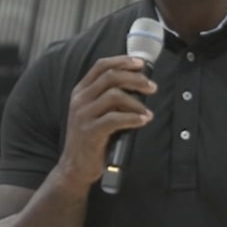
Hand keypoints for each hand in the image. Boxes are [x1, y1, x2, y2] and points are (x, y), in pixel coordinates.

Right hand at [57, 56, 155, 186]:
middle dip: (135, 79)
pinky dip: (133, 118)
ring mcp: (83, 115)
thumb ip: (108, 96)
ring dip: (136, 102)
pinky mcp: (90, 132)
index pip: (101, 66)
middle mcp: (80, 100)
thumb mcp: (94, 112)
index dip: (123, 61)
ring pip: (114, 96)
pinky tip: (143, 120)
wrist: (75, 166)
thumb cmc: (91, 137)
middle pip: (110, 76)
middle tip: (151, 87)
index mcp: (81, 91)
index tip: (141, 63)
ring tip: (147, 111)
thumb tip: (138, 84)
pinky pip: (115, 119)